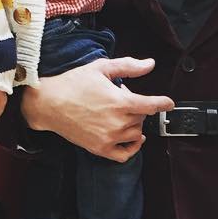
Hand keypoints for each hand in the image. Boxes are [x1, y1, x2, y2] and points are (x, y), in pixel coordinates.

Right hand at [20, 57, 172, 161]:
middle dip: (136, 106)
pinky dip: (132, 148)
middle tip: (120, 97)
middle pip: (142, 117)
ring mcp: (109, 138)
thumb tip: (150, 64)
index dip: (163, 103)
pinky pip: (125, 154)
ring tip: (118, 112)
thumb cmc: (73, 83)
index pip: (152, 105)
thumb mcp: (101, 68)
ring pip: (136, 134)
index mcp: (121, 102)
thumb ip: (128, 66)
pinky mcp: (100, 149)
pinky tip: (133, 138)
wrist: (48, 104)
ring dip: (134, 123)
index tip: (169, 103)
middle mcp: (118, 122)